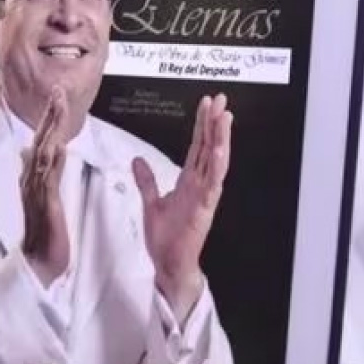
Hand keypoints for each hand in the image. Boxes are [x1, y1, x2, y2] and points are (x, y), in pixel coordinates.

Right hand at [19, 88, 76, 284]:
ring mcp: (36, 190)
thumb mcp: (43, 197)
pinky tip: (59, 147)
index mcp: (34, 177)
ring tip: (58, 111)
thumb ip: (41, 173)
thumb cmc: (43, 231)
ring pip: (44, 153)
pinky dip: (53, 162)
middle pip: (41, 140)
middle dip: (50, 115)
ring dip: (51, 130)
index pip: (42, 141)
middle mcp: (31, 179)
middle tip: (57, 92)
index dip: (49, 119)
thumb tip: (35, 151)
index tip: (57, 98)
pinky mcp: (45, 204)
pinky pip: (49, 179)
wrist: (39, 261)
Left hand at [134, 94, 232, 323]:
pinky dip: (218, 166)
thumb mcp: (151, 202)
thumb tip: (138, 160)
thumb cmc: (166, 238)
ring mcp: (205, 196)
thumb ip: (147, 180)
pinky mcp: (204, 208)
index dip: (202, 125)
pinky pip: (213, 183)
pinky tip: (220, 149)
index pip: (198, 147)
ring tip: (225, 116)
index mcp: (189, 182)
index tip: (207, 105)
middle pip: (210, 148)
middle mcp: (200, 185)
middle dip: (215, 123)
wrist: (169, 264)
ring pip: (216, 161)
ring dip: (221, 138)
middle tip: (221, 99)